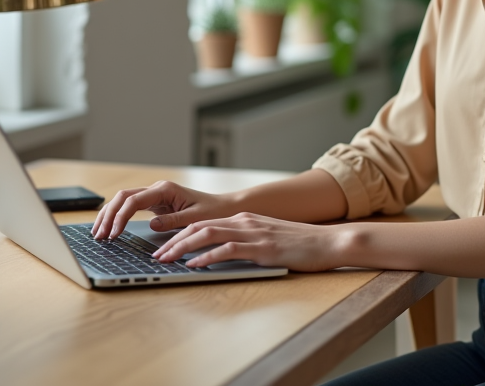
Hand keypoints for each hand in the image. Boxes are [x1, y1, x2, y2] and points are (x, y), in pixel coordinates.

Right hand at [91, 180, 236, 239]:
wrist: (223, 207)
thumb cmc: (212, 211)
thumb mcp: (195, 218)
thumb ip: (174, 221)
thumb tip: (152, 224)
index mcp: (165, 189)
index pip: (134, 201)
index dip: (120, 217)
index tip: (114, 234)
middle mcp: (156, 189)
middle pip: (123, 197)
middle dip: (108, 215)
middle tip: (99, 236)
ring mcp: (154, 195)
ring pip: (123, 200)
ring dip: (109, 215)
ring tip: (98, 233)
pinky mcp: (154, 203)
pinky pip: (130, 206)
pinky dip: (118, 215)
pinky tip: (110, 227)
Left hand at [151, 212, 347, 270]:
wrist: (328, 242)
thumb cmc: (301, 245)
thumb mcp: (268, 240)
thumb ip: (246, 244)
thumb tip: (221, 256)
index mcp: (245, 219)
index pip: (204, 224)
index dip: (179, 235)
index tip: (163, 247)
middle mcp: (245, 222)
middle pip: (199, 227)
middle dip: (173, 241)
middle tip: (156, 255)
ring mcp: (253, 233)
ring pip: (208, 235)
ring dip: (183, 248)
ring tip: (166, 260)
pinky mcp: (262, 248)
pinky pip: (228, 250)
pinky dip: (207, 257)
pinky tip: (194, 265)